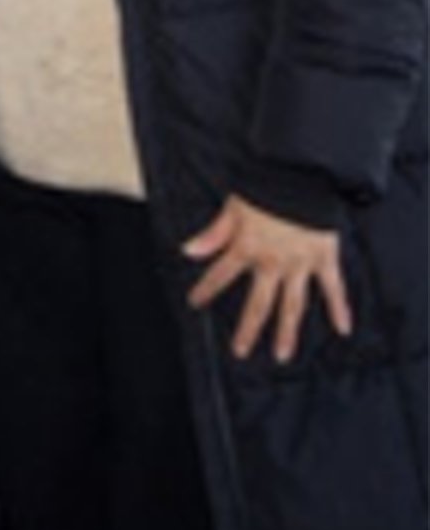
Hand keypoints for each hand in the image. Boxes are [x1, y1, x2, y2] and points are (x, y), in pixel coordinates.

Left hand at [184, 194, 352, 362]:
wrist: (304, 175)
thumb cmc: (267, 188)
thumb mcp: (233, 208)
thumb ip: (213, 233)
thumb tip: (187, 251)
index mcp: (247, 248)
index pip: (221, 275)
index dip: (206, 289)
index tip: (195, 302)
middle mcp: (273, 262)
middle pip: (258, 303)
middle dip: (248, 329)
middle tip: (241, 351)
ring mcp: (301, 264)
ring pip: (293, 304)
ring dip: (287, 331)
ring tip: (282, 354)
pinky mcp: (325, 259)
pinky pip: (333, 288)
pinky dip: (339, 308)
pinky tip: (343, 328)